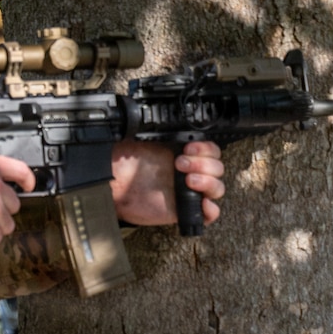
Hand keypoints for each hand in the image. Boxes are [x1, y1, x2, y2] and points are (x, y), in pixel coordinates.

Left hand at [110, 141, 225, 226]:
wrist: (114, 186)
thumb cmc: (126, 163)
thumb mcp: (141, 140)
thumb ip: (156, 130)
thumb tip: (160, 119)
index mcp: (185, 154)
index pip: (211, 150)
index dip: (205, 148)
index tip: (188, 147)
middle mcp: (191, 172)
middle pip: (218, 168)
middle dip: (204, 164)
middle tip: (179, 164)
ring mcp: (190, 192)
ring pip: (217, 188)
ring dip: (209, 183)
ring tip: (189, 181)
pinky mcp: (184, 210)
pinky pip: (209, 214)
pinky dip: (211, 210)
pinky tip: (202, 204)